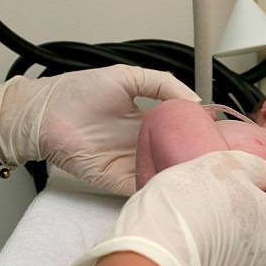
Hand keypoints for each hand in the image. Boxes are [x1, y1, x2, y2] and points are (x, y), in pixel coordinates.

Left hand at [0, 64, 199, 194]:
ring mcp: (131, 164)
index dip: (198, 133)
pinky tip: (177, 186)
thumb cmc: (80, 91)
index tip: (220, 135)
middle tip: (219, 161)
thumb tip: (196, 101)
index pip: (179, 131)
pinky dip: (159, 188)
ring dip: (180, 175)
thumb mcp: (128, 77)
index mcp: (147, 122)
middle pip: (175, 155)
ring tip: (205, 176)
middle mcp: (143, 145)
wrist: (45, 113)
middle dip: (194, 159)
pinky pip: (142, 188)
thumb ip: (163, 83)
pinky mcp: (116, 181)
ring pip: (163, 174)